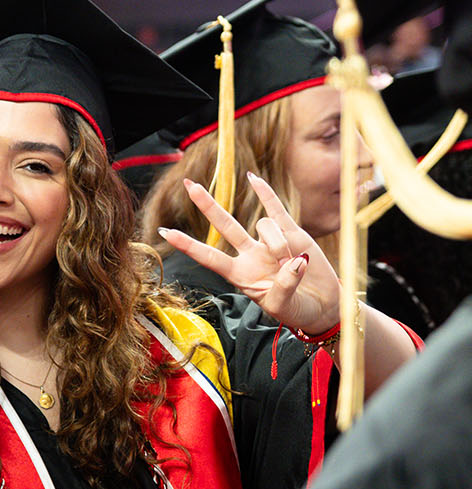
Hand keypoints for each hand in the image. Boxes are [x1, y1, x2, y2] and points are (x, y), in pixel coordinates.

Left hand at [159, 173, 340, 335]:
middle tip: (189, 185)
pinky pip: (275, 209)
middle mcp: (250, 255)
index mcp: (240, 275)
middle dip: (207, 205)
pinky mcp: (292, 233)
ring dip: (279, 244)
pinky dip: (265, 193)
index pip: (209, 256)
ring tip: (294, 264)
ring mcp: (269, 242)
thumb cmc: (297, 311)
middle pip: (224, 225)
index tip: (165, 232)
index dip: (187, 245)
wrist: (322, 306)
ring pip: (264, 227)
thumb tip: (293, 263)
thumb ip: (284, 287)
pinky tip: (251, 177)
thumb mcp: (284, 306)